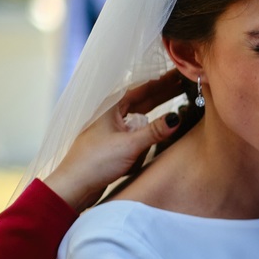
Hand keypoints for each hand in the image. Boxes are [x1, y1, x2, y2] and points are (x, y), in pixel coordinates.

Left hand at [43, 70, 183, 211]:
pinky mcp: (113, 142)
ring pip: (140, 111)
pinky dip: (149, 121)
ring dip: (157, 105)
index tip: (180, 73)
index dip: (163, 81)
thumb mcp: (129, 145)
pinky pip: (136, 126)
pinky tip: (156, 123)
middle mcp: (112, 114)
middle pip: (143, 98)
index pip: (143, 88)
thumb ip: (154, 131)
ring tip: (175, 98)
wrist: (74, 185)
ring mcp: (112, 128)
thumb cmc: (96, 162)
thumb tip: (176, 118)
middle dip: (163, 91)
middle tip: (184, 83)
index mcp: (112, 107)